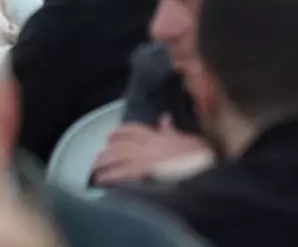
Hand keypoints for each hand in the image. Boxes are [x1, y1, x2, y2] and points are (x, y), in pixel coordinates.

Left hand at [91, 115, 209, 184]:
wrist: (204, 166)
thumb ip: (173, 130)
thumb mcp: (190, 138)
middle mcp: (146, 144)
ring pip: (115, 156)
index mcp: (158, 135)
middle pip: (119, 144)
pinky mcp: (140, 173)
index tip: (111, 135)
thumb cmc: (202, 155)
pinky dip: (108, 175)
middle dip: (107, 149)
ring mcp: (142, 158)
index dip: (120, 132)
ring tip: (94, 168)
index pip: (134, 130)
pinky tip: (99, 180)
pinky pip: (119, 173)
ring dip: (102, 161)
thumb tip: (165, 117)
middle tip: (98, 155)